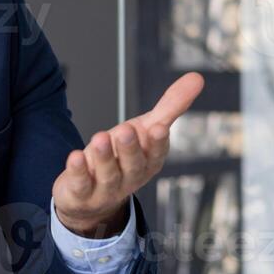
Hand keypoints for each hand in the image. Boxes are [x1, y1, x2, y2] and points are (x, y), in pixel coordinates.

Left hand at [52, 73, 204, 236]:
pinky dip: (78, 171)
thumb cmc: (123, 156)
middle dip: (130, 149)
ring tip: (100, 138)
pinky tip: (75, 156)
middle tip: (126, 130)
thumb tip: (197, 78)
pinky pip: (80, 183)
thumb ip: (170, 106)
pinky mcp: (81, 192)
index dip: (157, 142)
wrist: (92, 196)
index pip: (156, 153)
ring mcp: (105, 188)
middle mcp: (130, 177)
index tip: (158, 128)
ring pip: (107, 174)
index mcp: (149, 161)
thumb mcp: (146, 129)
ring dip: (104, 157)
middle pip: (132, 165)